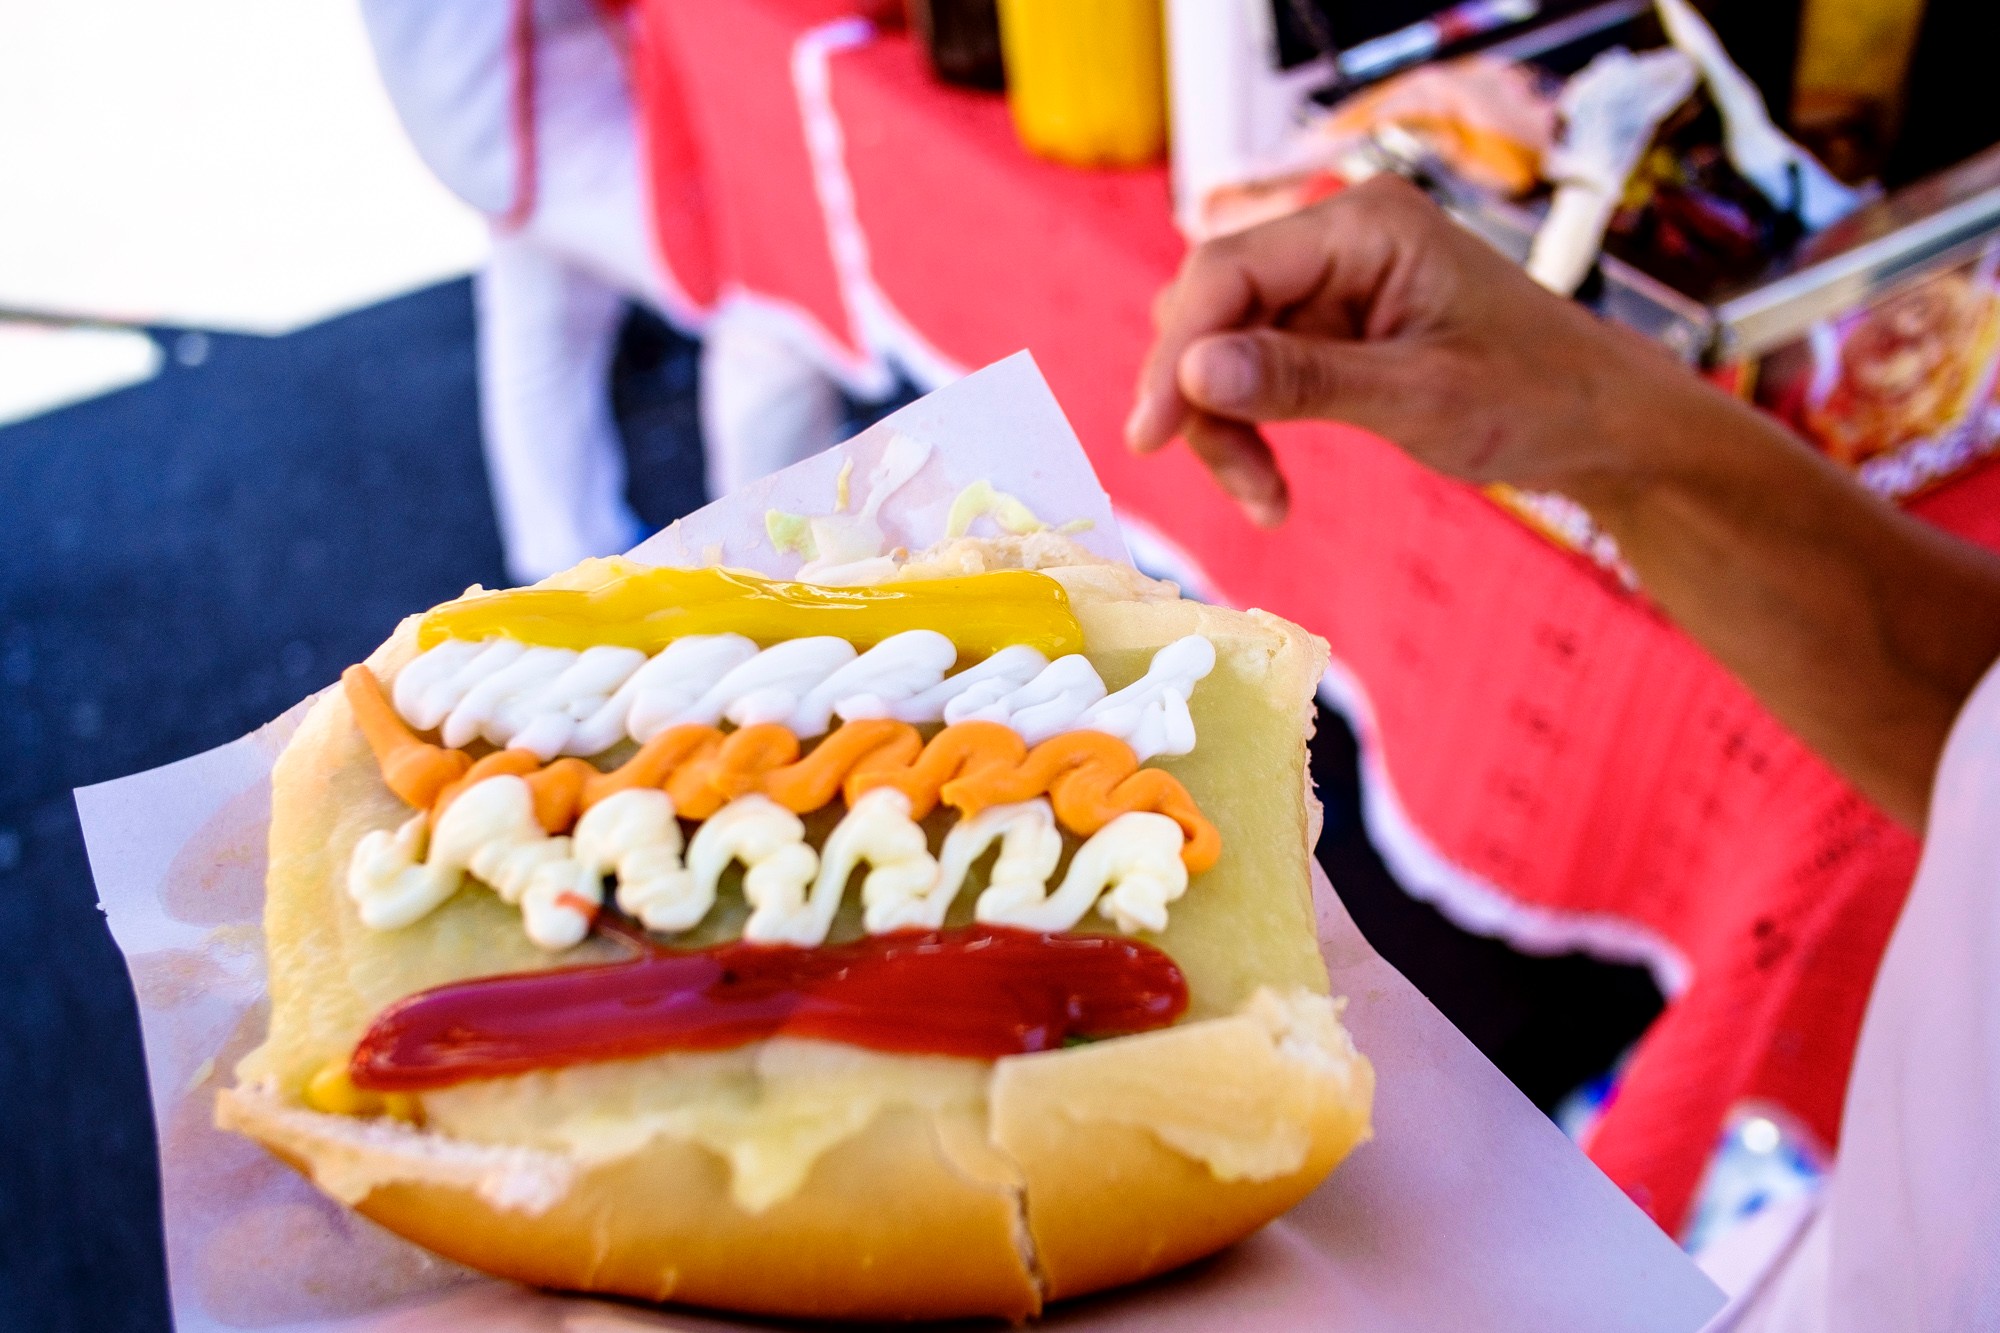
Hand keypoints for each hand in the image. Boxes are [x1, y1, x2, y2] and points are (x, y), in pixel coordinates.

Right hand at [1125, 174, 1683, 526]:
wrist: (1601, 424)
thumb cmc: (1538, 397)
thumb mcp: (1420, 396)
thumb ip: (1302, 380)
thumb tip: (1190, 373)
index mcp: (1365, 225)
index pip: (1228, 271)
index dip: (1177, 352)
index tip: (1151, 435)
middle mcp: (1337, 240)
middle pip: (1212, 307)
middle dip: (1197, 398)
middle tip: (1230, 480)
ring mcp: (1331, 283)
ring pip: (1220, 348)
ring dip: (1222, 428)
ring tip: (1265, 500)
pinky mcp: (1329, 329)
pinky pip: (1252, 374)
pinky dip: (1248, 432)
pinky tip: (1272, 491)